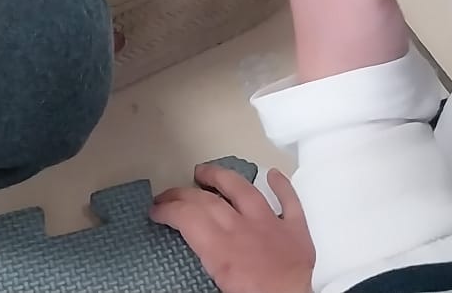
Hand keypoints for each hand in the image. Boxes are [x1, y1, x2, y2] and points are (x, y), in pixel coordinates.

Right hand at [151, 165, 314, 292]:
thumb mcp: (217, 291)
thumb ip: (204, 262)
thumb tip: (191, 248)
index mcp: (221, 249)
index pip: (187, 217)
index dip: (167, 210)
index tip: (155, 210)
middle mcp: (243, 229)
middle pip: (208, 201)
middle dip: (183, 194)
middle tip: (168, 195)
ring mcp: (272, 226)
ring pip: (244, 190)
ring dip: (222, 177)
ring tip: (204, 171)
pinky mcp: (297, 231)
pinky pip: (290, 202)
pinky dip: (281, 186)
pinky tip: (273, 174)